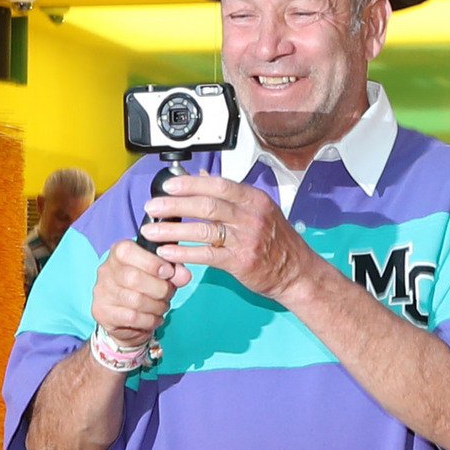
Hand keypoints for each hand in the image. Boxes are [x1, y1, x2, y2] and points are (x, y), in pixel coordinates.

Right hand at [91, 237, 190, 347]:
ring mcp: (102, 292)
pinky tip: (154, 318)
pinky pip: (133, 317)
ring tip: (162, 306)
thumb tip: (184, 275)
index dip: (151, 262)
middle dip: (160, 288)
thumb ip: (174, 272)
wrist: (127, 320)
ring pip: (135, 300)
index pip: (127, 250)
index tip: (168, 272)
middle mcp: (106, 271)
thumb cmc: (145, 289)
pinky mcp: (103, 312)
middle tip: (168, 293)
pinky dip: (150, 319)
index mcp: (118, 253)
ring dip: (157, 306)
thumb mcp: (162, 276)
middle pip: (134, 278)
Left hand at [143, 173, 310, 301]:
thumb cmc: (278, 242)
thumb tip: (202, 176)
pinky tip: (168, 252)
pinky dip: (184, 253)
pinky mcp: (240, 262)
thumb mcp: (259, 210)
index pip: (218, 185)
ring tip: (153, 230)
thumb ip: (230, 194)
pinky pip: (207, 255)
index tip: (168, 186)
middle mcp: (251, 217)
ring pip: (203, 230)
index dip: (190, 184)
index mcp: (254, 200)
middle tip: (153, 206)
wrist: (297, 272)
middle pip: (207, 205)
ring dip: (174, 230)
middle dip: (175, 205)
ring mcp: (246, 239)